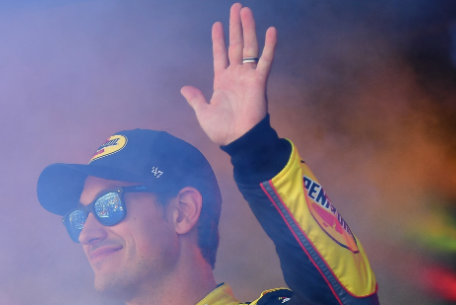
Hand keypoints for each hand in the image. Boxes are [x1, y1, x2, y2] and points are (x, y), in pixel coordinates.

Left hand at [181, 4, 276, 146]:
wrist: (238, 141)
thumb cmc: (222, 130)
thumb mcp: (203, 113)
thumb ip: (196, 99)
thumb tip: (184, 89)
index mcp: (222, 81)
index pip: (220, 54)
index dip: (218, 40)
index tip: (216, 24)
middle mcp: (236, 75)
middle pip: (236, 45)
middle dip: (235, 26)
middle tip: (236, 7)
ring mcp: (248, 77)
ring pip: (248, 47)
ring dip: (248, 29)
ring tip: (245, 11)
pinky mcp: (259, 82)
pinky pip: (265, 61)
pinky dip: (269, 46)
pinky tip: (271, 30)